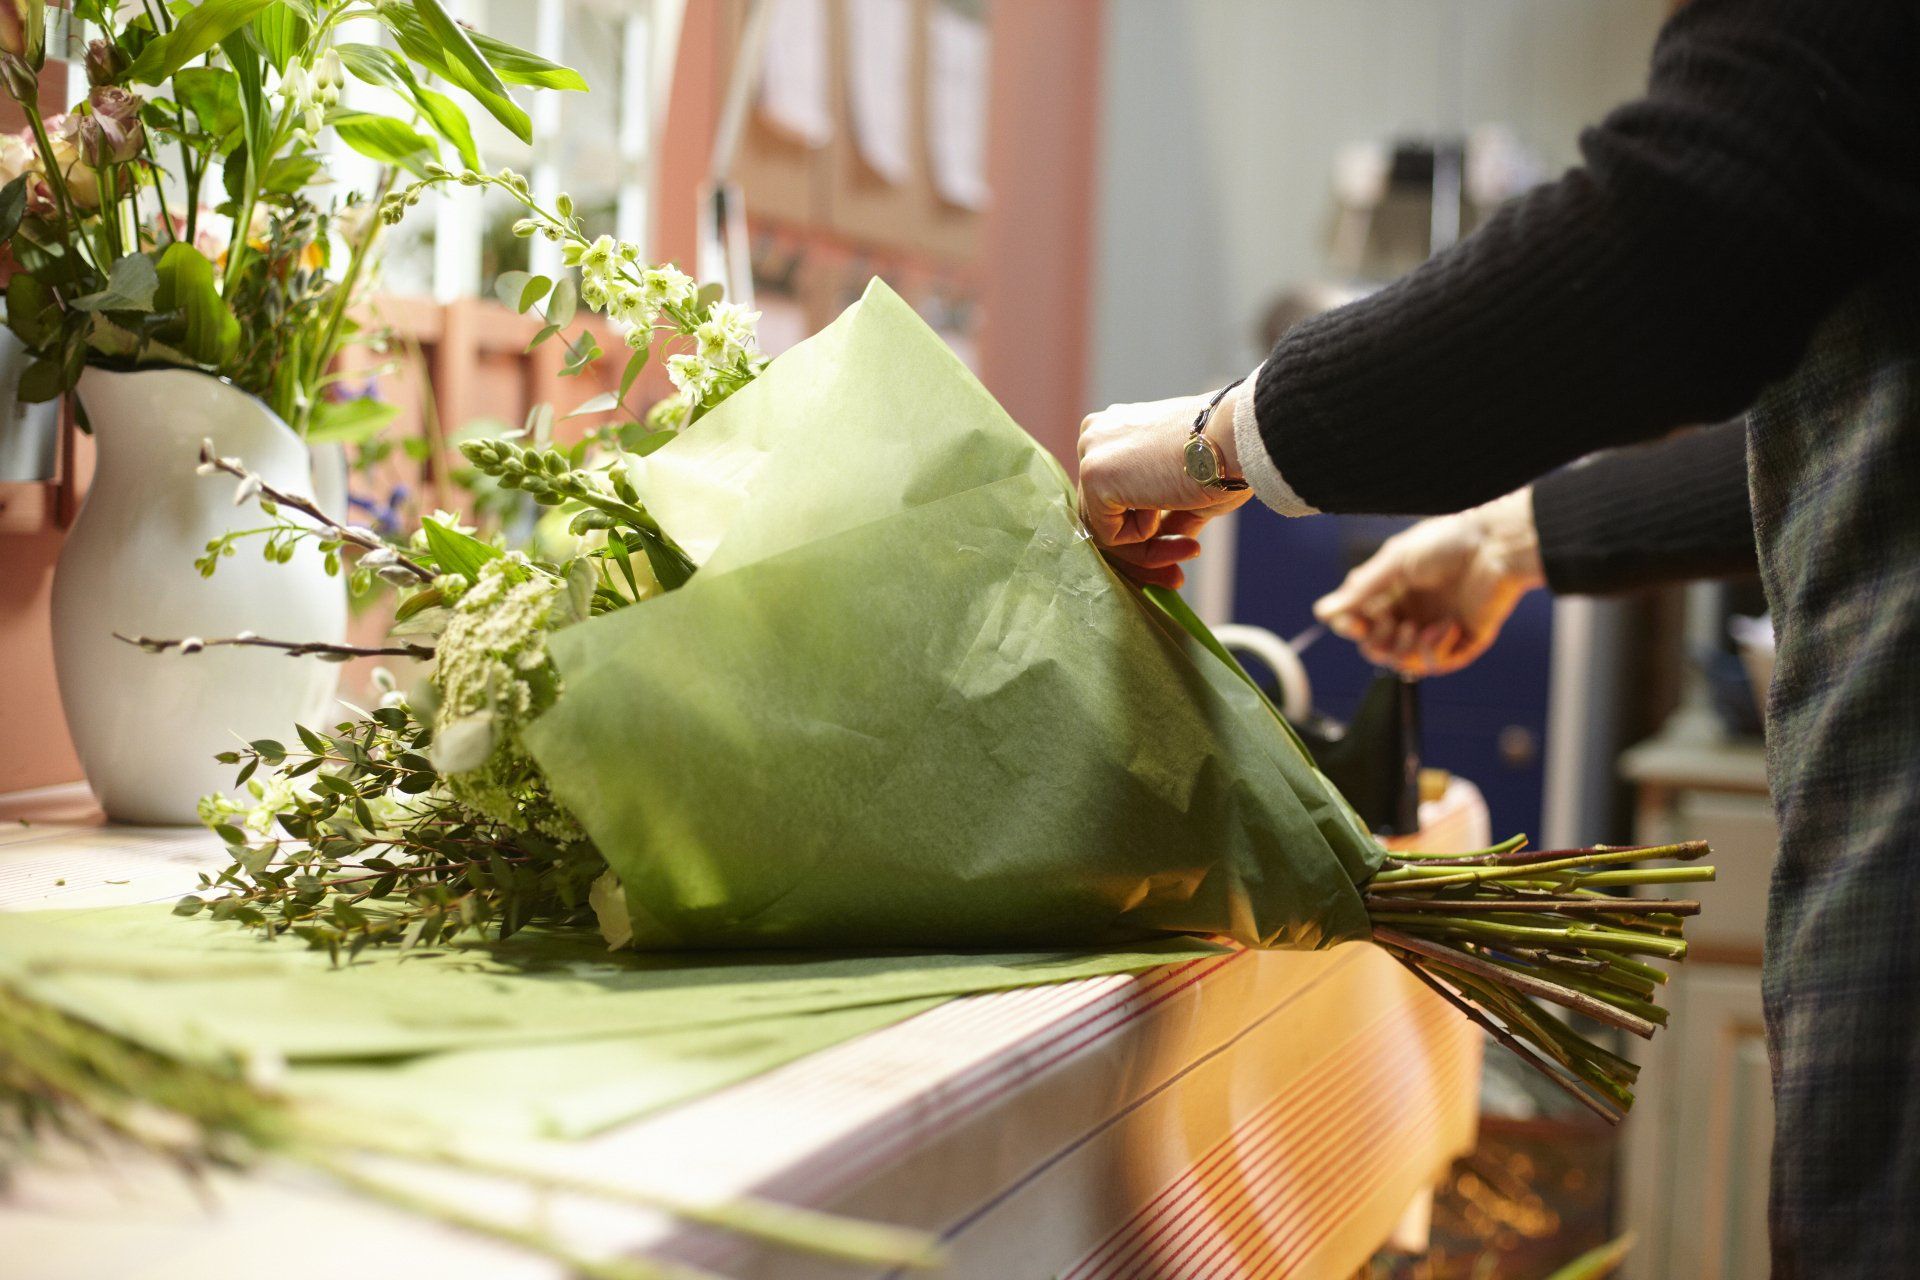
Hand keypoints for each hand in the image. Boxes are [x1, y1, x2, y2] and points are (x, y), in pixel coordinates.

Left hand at [1078, 390, 1252, 588]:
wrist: (1234, 437)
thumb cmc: (1225, 457)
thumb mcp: (1189, 491)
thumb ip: (1166, 517)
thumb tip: (1159, 547)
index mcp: (1118, 431)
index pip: (1116, 497)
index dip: (1147, 534)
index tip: (1182, 552)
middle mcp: (1096, 436)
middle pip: (1106, 517)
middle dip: (1144, 553)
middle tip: (1177, 577)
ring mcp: (1090, 454)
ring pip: (1106, 531)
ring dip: (1149, 553)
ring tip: (1191, 550)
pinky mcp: (1093, 474)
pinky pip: (1109, 535)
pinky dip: (1143, 539)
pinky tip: (1168, 507)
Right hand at [1312, 488, 1544, 675]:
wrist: (1497, 544)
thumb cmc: (1447, 542)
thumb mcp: (1394, 563)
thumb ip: (1360, 590)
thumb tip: (1323, 612)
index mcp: (1394, 591)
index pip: (1361, 622)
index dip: (1352, 627)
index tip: (1351, 622)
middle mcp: (1414, 612)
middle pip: (1378, 647)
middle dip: (1376, 642)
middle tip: (1386, 624)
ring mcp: (1438, 628)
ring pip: (1404, 662)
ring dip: (1404, 649)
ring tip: (1416, 628)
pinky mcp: (1465, 641)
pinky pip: (1438, 663)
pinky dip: (1435, 649)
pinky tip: (1446, 626)